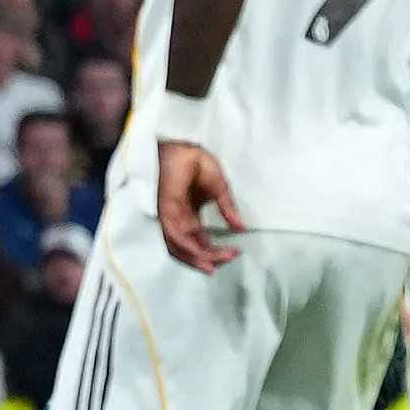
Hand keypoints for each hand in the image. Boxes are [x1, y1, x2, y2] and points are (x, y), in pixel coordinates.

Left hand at [151, 138, 241, 273]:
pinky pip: (173, 233)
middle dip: (206, 260)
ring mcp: (169, 215)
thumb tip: (243, 229)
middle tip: (226, 262)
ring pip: (178, 247)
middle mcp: (177, 220)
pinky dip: (186, 246)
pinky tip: (200, 252)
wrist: (186, 145)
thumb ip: (228, 210)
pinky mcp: (166, 207)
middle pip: (187, 250)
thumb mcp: (220, 190)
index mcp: (188, 217)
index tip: (236, 253)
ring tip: (215, 263)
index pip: (199, 243)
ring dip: (196, 258)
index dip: (216, 253)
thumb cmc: (199, 163)